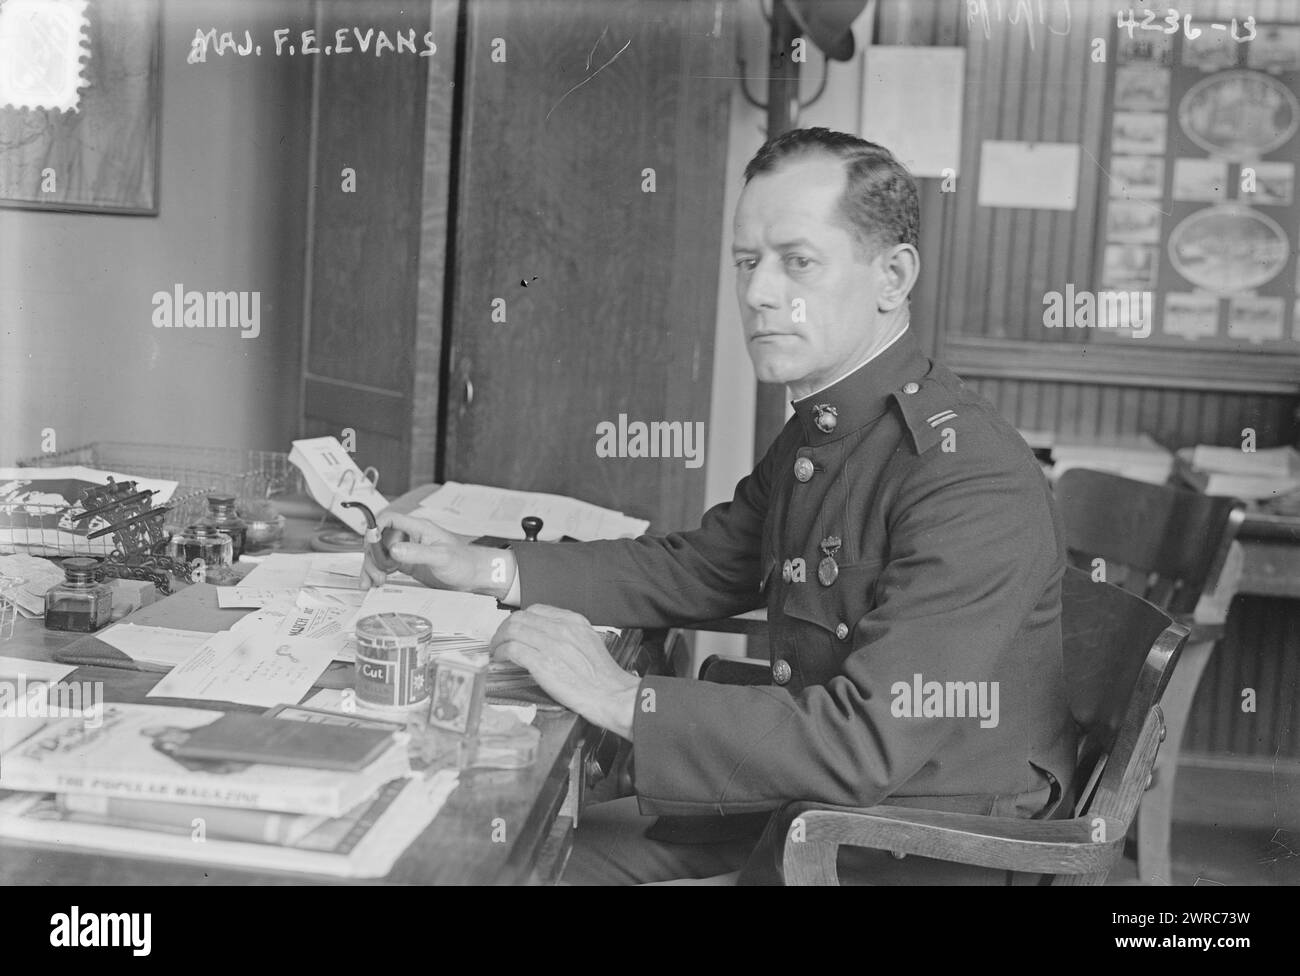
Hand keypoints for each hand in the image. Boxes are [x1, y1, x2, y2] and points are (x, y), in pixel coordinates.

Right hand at [360, 512, 514, 598]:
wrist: (474, 577)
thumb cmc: (464, 562)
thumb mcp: (441, 557)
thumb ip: (418, 552)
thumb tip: (394, 550)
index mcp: (419, 528)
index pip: (390, 519)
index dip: (375, 528)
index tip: (369, 545)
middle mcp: (410, 537)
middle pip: (379, 539)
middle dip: (371, 556)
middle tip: (373, 574)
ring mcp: (407, 551)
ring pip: (380, 554)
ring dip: (371, 567)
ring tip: (371, 583)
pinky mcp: (407, 565)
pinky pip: (386, 566)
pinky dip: (377, 574)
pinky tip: (374, 584)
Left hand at [490, 605, 638, 738]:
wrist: (613, 696)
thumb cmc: (603, 678)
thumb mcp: (589, 643)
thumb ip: (567, 635)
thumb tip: (544, 639)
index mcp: (574, 621)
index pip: (536, 610)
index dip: (520, 620)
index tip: (513, 631)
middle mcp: (562, 628)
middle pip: (520, 618)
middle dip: (504, 629)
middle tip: (499, 642)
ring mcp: (551, 645)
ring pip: (512, 631)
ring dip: (498, 641)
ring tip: (497, 652)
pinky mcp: (542, 664)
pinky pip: (512, 650)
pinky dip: (501, 654)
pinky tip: (501, 661)